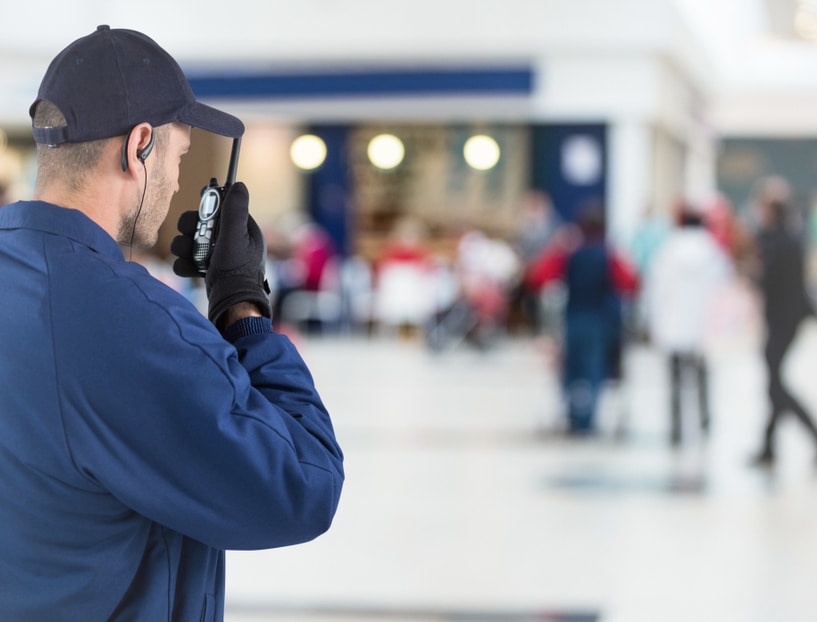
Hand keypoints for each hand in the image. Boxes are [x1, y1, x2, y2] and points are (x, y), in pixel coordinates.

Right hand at [171, 182, 270, 327]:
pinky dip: (185, 264)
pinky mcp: (209, 270)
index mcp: (243, 230)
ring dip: (184, 246)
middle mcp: (232, 241)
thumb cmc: (237, 271)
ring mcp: (219, 256)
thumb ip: (235, 211)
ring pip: (191, 242)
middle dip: (190, 229)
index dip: (206, 209)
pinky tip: (189, 270)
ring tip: (187, 255)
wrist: (232, 305)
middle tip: (189, 234)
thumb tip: (239, 185)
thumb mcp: (236, 237)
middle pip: (200, 224)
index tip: (199, 213)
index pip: (220, 209)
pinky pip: (189, 260)